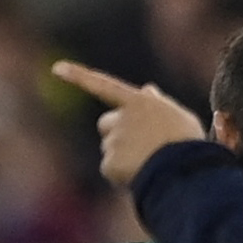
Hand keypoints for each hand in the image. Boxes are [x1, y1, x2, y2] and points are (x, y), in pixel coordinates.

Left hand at [52, 61, 206, 187]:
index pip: (103, 85)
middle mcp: (121, 118)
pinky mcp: (109, 163)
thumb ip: (157, 102)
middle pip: (106, 123)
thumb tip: (146, 88)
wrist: (182, 169)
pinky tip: (139, 173)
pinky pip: (110, 169)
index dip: (78, 77)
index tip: (56, 68)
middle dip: (114, 132)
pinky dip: (121, 173)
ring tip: (147, 160)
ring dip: (121, 153)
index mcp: (138, 102)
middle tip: (139, 143)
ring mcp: (114, 141)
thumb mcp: (175, 115)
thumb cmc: (185, 142)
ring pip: (109, 147)